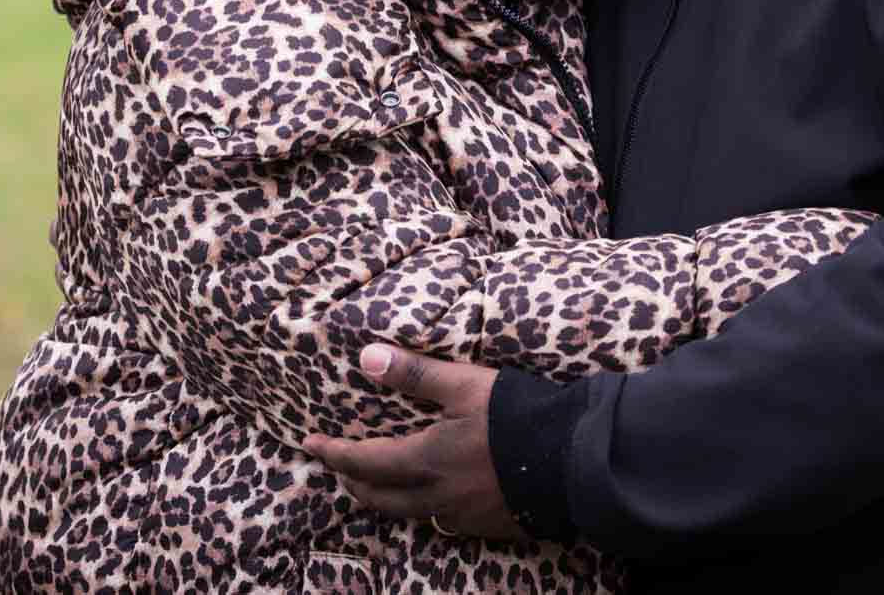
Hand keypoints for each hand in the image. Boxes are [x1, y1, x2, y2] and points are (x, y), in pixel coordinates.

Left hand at [301, 346, 522, 539]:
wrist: (573, 459)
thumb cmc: (516, 417)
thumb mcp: (465, 384)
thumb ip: (415, 374)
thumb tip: (367, 358)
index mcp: (425, 461)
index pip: (364, 461)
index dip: (334, 454)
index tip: (310, 446)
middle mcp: (436, 496)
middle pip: (379, 498)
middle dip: (354, 483)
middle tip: (340, 469)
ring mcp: (463, 515)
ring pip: (410, 513)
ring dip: (387, 499)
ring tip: (380, 485)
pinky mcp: (490, 525)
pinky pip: (444, 521)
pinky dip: (426, 507)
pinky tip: (434, 497)